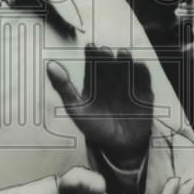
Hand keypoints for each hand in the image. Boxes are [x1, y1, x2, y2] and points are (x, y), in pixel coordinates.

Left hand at [47, 45, 152, 168]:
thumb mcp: (75, 108)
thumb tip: (50, 65)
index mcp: (93, 76)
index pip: (92, 57)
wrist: (119, 146)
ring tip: (122, 55)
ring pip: (127, 63)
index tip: (91, 48)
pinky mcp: (143, 90)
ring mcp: (127, 81)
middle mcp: (110, 75)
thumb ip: (63, 87)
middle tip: (104, 51)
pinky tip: (138, 67)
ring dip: (125, 58)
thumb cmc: (93, 126)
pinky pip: (144, 77)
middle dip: (107, 54)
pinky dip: (142, 71)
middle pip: (110, 58)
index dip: (92, 51)